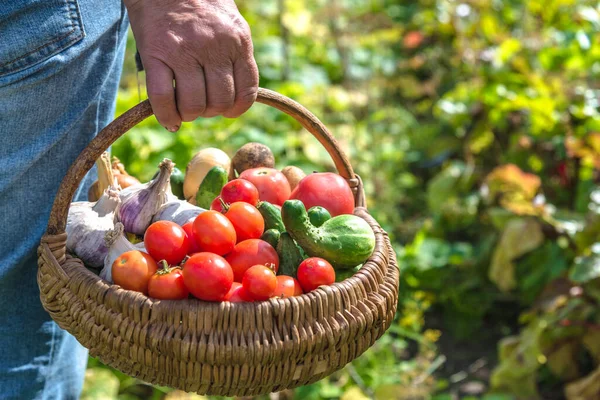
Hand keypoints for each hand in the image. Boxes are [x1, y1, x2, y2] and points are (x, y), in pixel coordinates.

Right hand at [125, 0, 258, 130]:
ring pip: (194, 104)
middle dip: (211, 112)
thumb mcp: (228, 24)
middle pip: (220, 101)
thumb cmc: (199, 6)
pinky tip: (169, 121)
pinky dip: (166, 116)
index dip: (237, 109)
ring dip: (189, 115)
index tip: (227, 111)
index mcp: (238, 40)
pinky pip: (163, 97)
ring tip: (184, 109)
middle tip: (201, 106)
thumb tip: (234, 97)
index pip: (247, 90)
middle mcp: (214, 46)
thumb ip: (234, 55)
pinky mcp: (155, 53)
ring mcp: (184, 50)